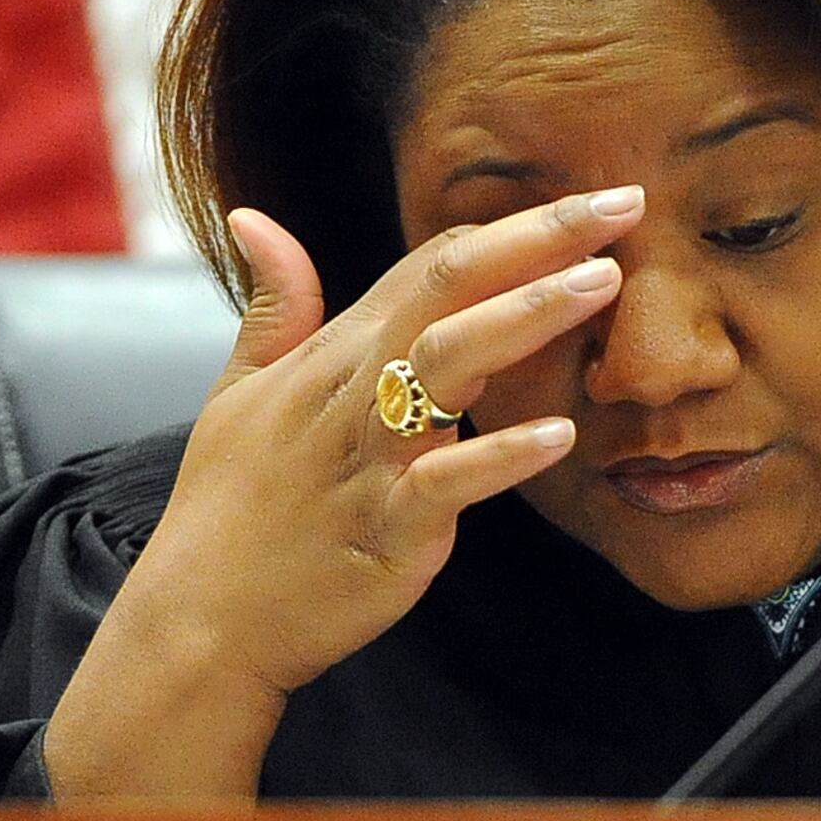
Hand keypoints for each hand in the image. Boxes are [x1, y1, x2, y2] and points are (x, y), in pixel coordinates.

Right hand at [40, 186, 639, 801]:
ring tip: (603, 283)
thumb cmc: (228, 507)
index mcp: (333, 354)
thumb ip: (273, 306)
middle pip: (445, 288)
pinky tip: (560, 435)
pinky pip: (446, 483)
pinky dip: (499, 457)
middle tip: (622, 201)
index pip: (431, 267)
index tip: (593, 200)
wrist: (199, 621)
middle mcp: (351, 389)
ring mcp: (369, 458)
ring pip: (446, 364)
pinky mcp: (385, 529)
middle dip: (535, 240)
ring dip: (525, 318)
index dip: (512, 228)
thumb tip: (255, 218)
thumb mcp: (238, 392)